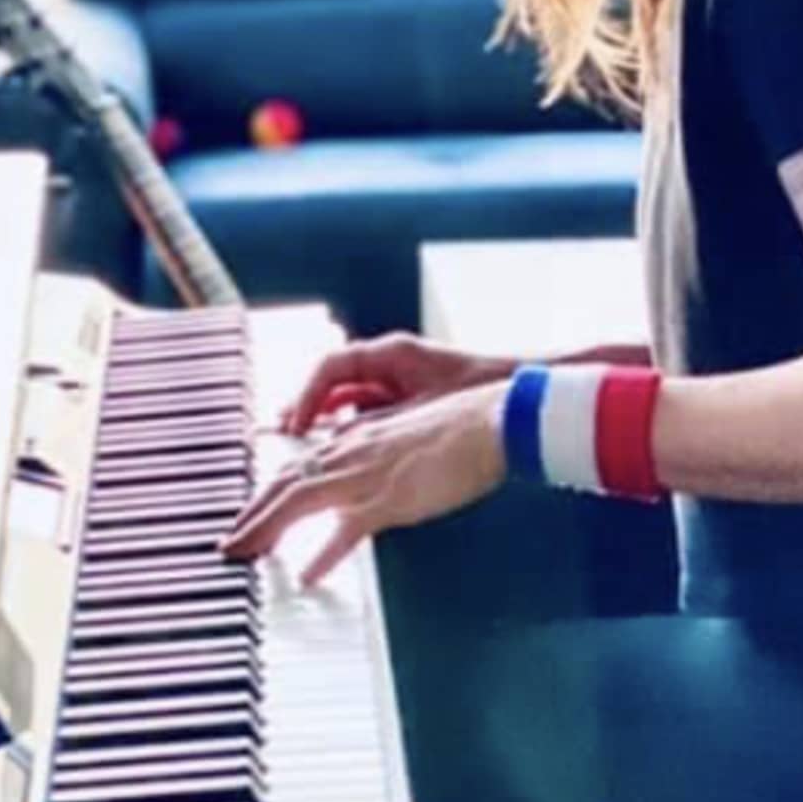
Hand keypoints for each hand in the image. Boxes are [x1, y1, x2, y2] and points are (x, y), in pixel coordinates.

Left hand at [222, 378, 507, 580]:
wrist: (492, 420)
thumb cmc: (459, 431)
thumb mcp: (404, 442)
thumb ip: (376, 463)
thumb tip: (363, 490)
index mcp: (353, 439)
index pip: (296, 467)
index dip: (267, 494)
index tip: (249, 515)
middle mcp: (349, 453)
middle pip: (282, 484)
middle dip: (250, 516)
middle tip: (227, 545)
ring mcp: (365, 475)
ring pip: (297, 502)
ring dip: (263, 530)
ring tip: (240, 555)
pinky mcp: (389, 498)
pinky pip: (346, 530)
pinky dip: (324, 554)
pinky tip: (308, 575)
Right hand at [276, 330, 514, 438]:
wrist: (520, 394)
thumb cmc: (479, 389)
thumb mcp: (422, 409)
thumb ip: (379, 422)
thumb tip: (340, 439)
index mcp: (390, 353)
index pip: (331, 368)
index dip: (307, 396)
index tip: (296, 424)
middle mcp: (388, 363)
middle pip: (333, 382)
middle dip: (306, 407)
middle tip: (282, 432)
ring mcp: (397, 381)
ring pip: (347, 397)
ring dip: (324, 418)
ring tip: (300, 441)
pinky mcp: (408, 400)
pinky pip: (367, 410)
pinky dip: (350, 426)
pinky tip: (340, 448)